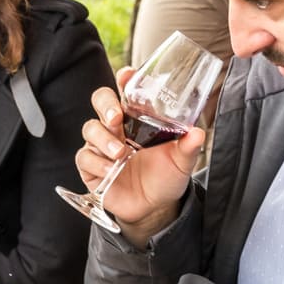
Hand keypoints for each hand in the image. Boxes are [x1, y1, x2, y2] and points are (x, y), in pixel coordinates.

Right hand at [74, 67, 206, 243]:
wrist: (154, 208)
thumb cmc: (166, 177)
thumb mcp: (181, 161)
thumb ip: (188, 147)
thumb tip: (198, 133)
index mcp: (137, 118)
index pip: (126, 91)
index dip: (125, 80)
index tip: (128, 75)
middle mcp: (116, 127)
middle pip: (100, 101)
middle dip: (106, 105)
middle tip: (117, 118)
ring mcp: (101, 145)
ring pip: (90, 128)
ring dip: (104, 139)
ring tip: (121, 154)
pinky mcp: (91, 167)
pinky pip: (85, 157)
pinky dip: (97, 163)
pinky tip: (112, 170)